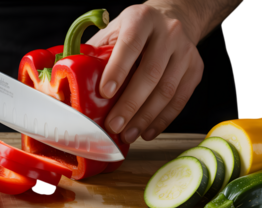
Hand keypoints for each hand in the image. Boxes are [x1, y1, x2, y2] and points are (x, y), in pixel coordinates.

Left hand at [86, 4, 204, 143]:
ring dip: (146, 117)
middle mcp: (168, 32)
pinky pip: (181, 99)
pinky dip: (163, 119)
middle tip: (114, 126)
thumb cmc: (135, 31)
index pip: (130, 44)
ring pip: (167, 90)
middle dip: (131, 104)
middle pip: (151, 73)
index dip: (118, 70)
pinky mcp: (196, 68)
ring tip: (128, 134)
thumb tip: (66, 80)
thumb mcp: (113, 31)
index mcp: (142, 19)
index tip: (105, 93)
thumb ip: (96, 52)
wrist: (172, 20)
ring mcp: (185, 51)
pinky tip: (147, 131)